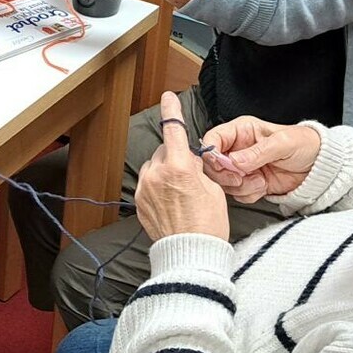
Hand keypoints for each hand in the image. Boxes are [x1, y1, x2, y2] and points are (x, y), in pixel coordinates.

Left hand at [134, 92, 231, 241]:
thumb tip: (190, 162)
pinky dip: (158, 186)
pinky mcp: (139, 201)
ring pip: (154, 167)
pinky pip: (148, 183)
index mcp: (180, 167)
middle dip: (176, 157)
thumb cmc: (208, 225)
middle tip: (191, 177)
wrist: (190, 254)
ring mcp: (145, 188)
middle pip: (165, 151)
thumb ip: (198, 169)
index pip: (174, 130)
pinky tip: (172, 202)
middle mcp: (158, 174)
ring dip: (165, 171)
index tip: (168, 97)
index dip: (171, 111)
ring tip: (181, 194)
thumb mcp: (213, 189)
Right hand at [203, 115, 320, 203]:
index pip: (214, 138)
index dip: (212, 153)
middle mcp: (238, 149)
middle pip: (213, 164)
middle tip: (241, 177)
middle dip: (225, 175)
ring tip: (260, 181)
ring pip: (224, 182)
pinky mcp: (249, 183)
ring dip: (240, 186)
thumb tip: (234, 160)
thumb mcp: (283, 143)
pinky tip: (263, 186)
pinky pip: (238, 194)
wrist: (320, 167)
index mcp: (242, 131)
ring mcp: (242, 168)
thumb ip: (258, 151)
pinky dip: (249, 194)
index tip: (222, 164)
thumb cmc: (306, 145)